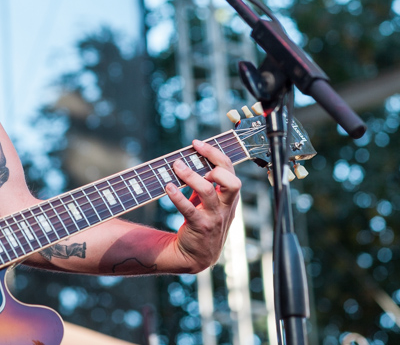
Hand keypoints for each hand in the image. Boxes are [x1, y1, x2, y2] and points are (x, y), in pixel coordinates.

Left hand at [164, 139, 241, 272]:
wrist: (196, 256)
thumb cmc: (201, 223)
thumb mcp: (208, 203)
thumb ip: (205, 184)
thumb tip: (188, 158)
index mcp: (229, 198)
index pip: (230, 171)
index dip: (215, 154)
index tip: (196, 143)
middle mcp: (225, 207)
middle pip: (232, 182)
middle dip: (215, 165)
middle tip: (194, 156)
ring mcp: (214, 218)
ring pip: (208, 192)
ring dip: (191, 176)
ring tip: (176, 166)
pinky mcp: (200, 228)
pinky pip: (190, 210)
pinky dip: (178, 196)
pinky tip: (168, 187)